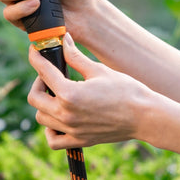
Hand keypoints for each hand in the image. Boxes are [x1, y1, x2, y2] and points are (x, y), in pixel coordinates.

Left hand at [27, 35, 149, 149]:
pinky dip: (51, 130)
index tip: (35, 50)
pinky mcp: (79, 140)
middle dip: (38, 82)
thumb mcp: (98, 70)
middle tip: (50, 75)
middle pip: (35, 97)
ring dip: (44, 104)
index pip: (43, 72)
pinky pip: (53, 140)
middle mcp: (66, 114)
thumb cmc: (126, 90)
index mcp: (69, 94)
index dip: (35, 57)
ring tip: (57, 95)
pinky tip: (59, 118)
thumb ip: (75, 56)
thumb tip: (62, 39)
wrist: (145, 116)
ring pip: (41, 118)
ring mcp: (71, 130)